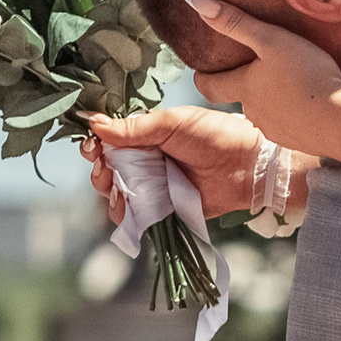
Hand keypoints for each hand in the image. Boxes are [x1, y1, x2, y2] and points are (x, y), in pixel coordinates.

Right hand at [88, 103, 273, 224]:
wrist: (247, 165)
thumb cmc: (214, 135)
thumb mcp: (171, 123)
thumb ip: (134, 128)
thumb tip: (95, 123)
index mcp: (146, 137)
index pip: (109, 142)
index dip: (96, 146)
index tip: (92, 147)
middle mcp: (147, 162)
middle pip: (107, 170)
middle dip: (99, 170)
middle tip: (104, 168)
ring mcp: (154, 188)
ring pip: (117, 194)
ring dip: (109, 191)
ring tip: (116, 186)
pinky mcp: (164, 210)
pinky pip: (135, 217)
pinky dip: (125, 214)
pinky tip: (125, 206)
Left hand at [183, 0, 340, 152]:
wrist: (339, 121)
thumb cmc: (306, 75)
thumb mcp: (271, 40)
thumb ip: (235, 22)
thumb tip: (194, 1)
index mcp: (244, 87)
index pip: (208, 85)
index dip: (202, 77)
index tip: (202, 70)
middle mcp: (253, 112)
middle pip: (240, 98)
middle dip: (245, 85)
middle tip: (257, 69)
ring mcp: (275, 129)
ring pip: (264, 113)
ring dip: (271, 101)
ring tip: (289, 85)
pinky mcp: (297, 141)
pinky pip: (288, 126)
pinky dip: (292, 115)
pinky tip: (308, 105)